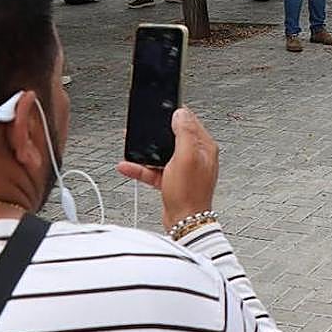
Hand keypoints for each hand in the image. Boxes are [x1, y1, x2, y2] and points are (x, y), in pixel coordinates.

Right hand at [116, 108, 218, 230]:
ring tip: (130, 145)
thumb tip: (180, 113)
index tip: (162, 108)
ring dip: (145, 150)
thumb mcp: (186, 157)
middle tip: (141, 127)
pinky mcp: (172, 180)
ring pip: (161, 153)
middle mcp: (196, 156)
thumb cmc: (190, 193)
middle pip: (173, 137)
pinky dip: (140, 168)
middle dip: (156, 133)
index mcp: (204, 147)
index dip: (175, 115)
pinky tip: (127, 166)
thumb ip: (184, 134)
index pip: (191, 122)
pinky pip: (154, 169)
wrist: (185, 222)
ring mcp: (184, 169)